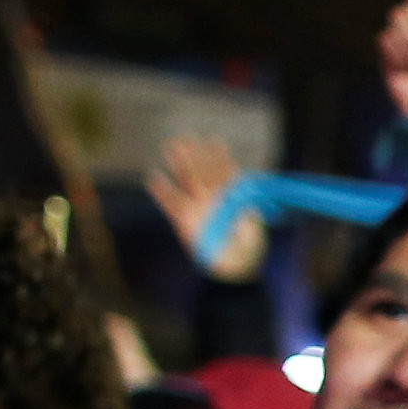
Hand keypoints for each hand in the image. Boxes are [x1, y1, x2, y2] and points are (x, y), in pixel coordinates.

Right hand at [145, 137, 264, 282]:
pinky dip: (163, 192)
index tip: (214, 141)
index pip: (225, 173)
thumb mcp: (253, 229)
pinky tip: (153, 178)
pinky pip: (172, 204)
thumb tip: (242, 196)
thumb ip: (246, 213)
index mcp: (231, 198)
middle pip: (203, 172)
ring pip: (187, 182)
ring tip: (170, 146)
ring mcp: (198, 209)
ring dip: (180, 165)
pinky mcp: (184, 222)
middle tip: (185, 137)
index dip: (220, 158)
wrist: (233, 271)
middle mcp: (213, 199)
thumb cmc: (248, 250)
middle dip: (195, 155)